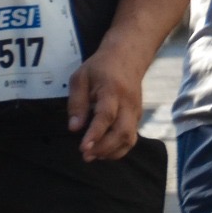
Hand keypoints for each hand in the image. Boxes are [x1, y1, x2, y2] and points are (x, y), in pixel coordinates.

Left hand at [66, 44, 144, 160]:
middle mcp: (128, 103)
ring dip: (112, 151)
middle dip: (104, 147)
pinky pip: (131, 137)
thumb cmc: (100, 67)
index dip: (95, 134)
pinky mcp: (137, 116)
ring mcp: (135, 111)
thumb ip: (76, 103)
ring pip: (130, 137)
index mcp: (112, 91)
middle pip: (122, 131)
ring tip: (94, 156)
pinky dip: (119, 148)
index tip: (82, 148)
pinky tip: (104, 151)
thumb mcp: (80, 78)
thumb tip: (74, 128)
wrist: (128, 56)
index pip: (106, 116)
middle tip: (85, 156)